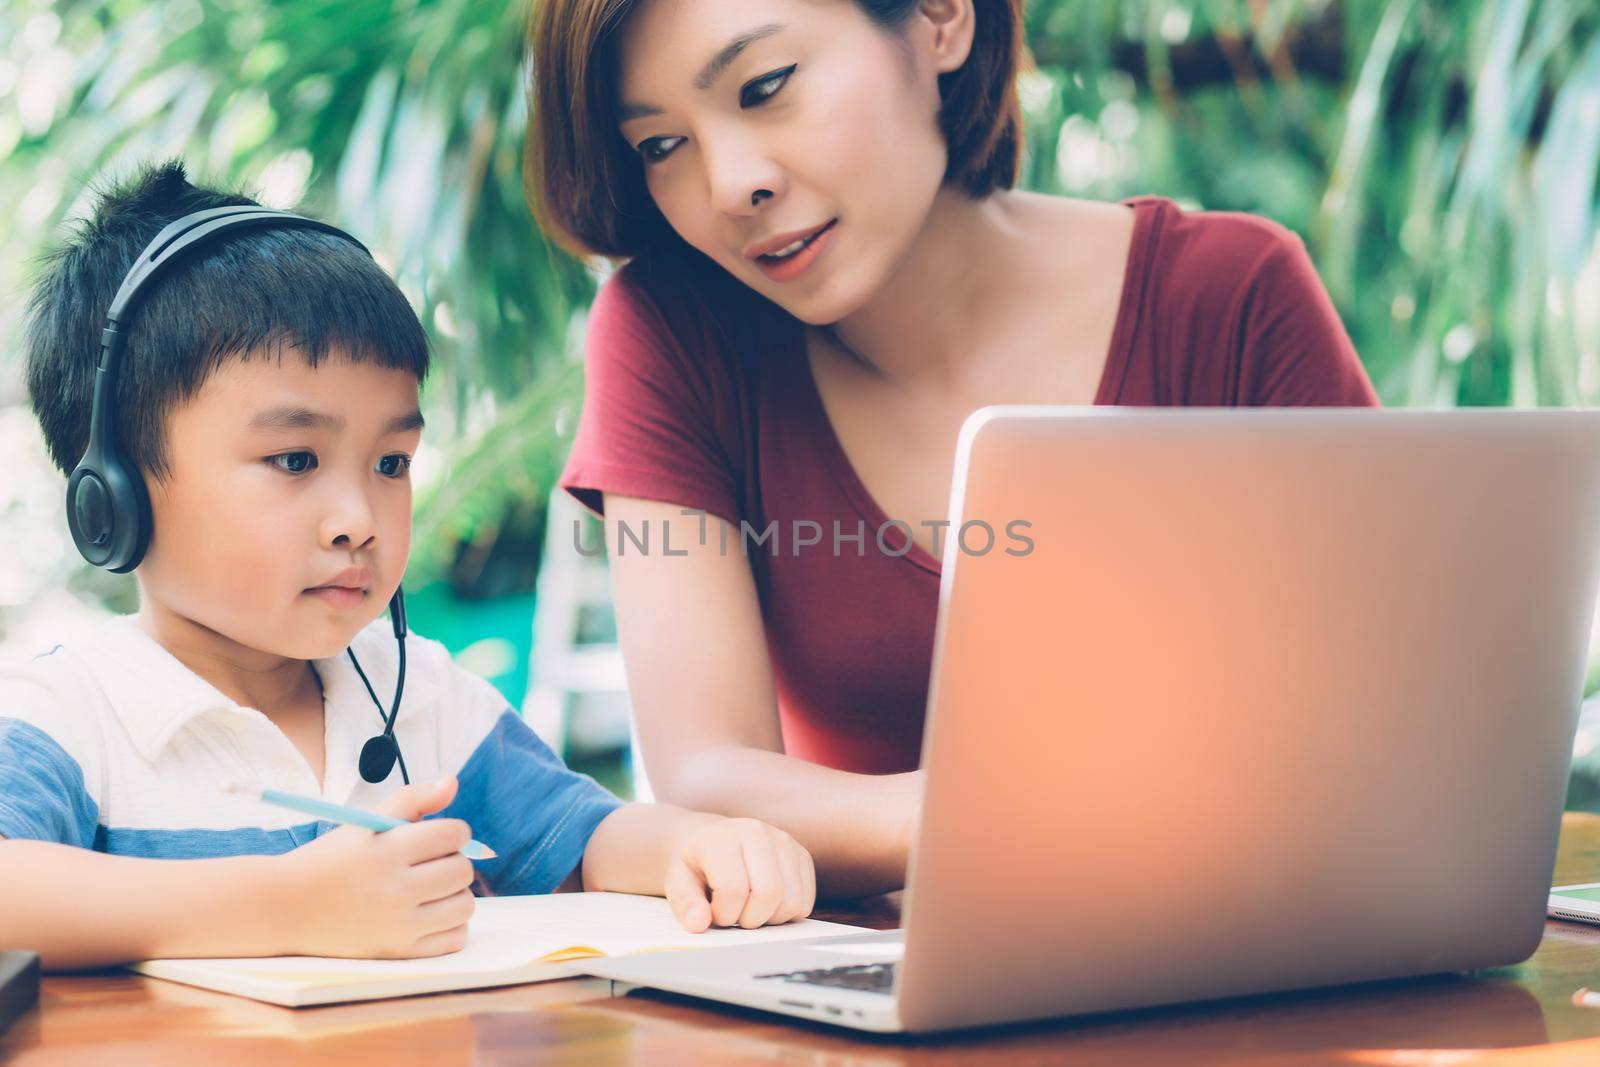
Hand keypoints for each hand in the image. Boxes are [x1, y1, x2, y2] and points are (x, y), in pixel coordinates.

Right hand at [276, 777, 476, 958]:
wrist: (287, 908)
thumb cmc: (331, 859)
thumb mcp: (365, 821)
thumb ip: (413, 799)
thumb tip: (452, 782)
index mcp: (387, 852)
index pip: (453, 836)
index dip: (454, 831)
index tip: (441, 836)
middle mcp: (395, 891)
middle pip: (462, 871)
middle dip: (454, 860)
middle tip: (433, 862)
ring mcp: (398, 926)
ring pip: (464, 906)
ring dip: (455, 893)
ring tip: (433, 888)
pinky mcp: (399, 953)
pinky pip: (454, 939)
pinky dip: (452, 925)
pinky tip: (431, 912)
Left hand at [664, 815, 815, 932]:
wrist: (710, 840)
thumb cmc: (695, 864)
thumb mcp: (678, 882)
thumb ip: (685, 903)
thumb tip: (698, 923)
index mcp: (723, 838)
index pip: (734, 889)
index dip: (723, 914)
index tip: (714, 913)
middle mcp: (758, 832)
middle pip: (769, 894)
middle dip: (750, 919)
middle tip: (734, 915)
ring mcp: (784, 842)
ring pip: (791, 901)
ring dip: (769, 919)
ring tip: (750, 908)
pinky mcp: (802, 856)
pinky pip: (805, 901)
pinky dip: (787, 914)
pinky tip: (767, 905)